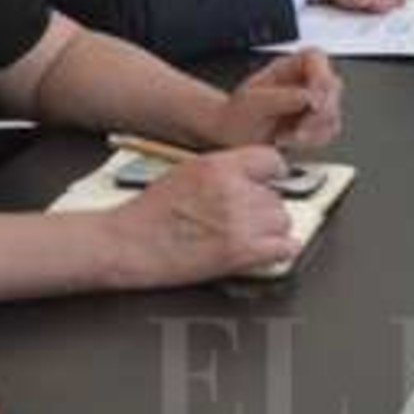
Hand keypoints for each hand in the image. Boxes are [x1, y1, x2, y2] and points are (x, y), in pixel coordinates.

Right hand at [105, 149, 297, 286]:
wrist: (126, 245)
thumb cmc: (147, 215)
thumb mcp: (185, 173)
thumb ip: (222, 173)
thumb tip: (252, 179)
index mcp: (217, 167)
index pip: (271, 161)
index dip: (270, 176)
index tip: (268, 185)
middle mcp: (231, 190)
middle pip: (277, 196)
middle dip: (263, 210)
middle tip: (241, 220)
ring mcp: (238, 221)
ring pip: (283, 221)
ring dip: (270, 232)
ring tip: (244, 237)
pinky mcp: (241, 251)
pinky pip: (286, 248)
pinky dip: (279, 252)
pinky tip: (264, 252)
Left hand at [213, 50, 342, 149]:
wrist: (232, 136)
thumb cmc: (238, 115)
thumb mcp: (253, 102)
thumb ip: (282, 97)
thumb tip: (310, 97)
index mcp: (288, 66)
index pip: (316, 58)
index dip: (320, 76)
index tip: (314, 101)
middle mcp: (304, 81)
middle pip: (332, 87)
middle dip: (319, 112)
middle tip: (300, 129)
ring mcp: (313, 102)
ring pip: (333, 113)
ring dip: (315, 130)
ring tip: (287, 138)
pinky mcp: (316, 124)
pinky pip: (327, 132)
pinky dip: (313, 141)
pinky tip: (291, 141)